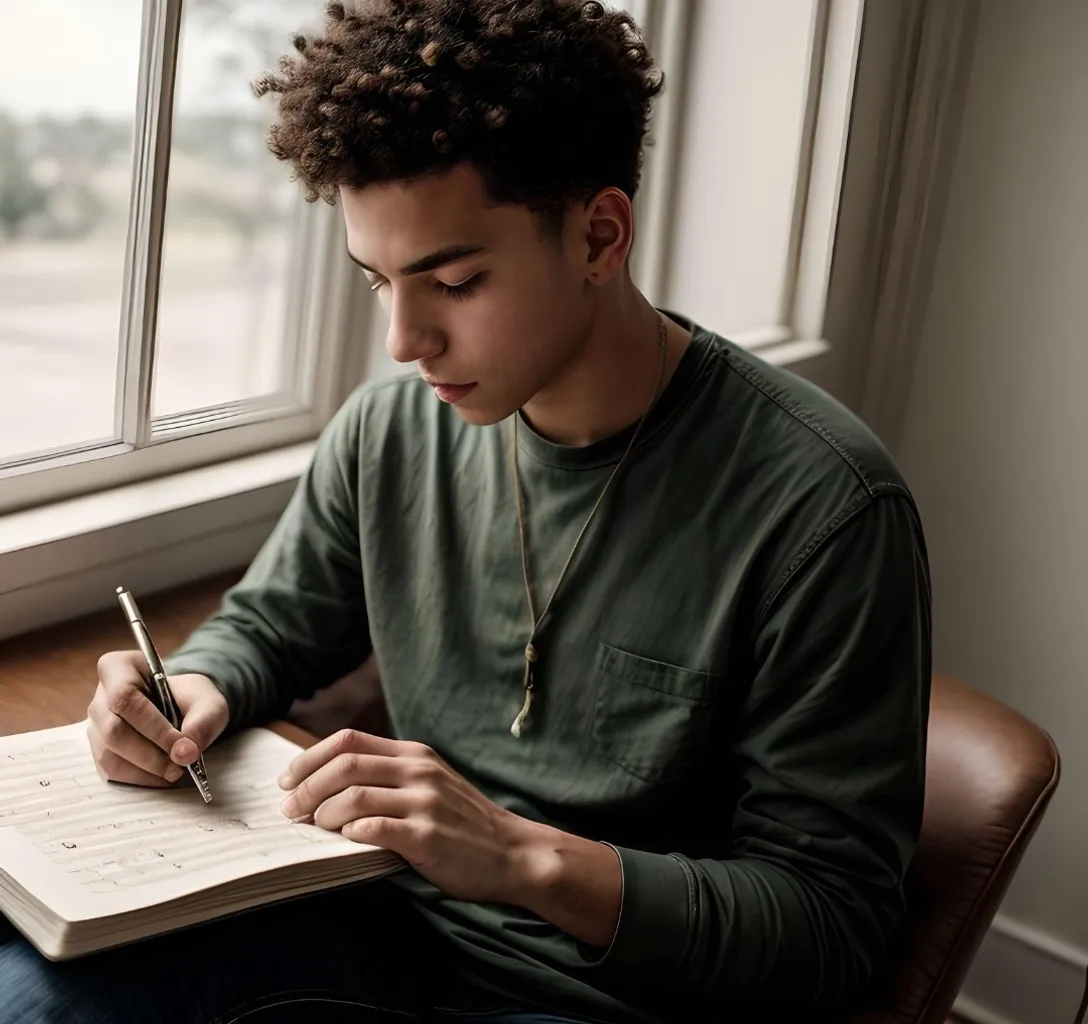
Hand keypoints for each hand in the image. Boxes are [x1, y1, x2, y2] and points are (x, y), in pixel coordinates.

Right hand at [87, 650, 228, 787]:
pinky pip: (110, 770)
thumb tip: (184, 754)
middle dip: (150, 754)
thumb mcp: (209, 702)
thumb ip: (203, 723)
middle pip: (113, 731)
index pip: (124, 698)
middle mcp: (100, 696)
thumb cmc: (192, 698)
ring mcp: (96, 724)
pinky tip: (161, 776)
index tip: (182, 745)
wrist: (184, 707)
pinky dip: (139, 778)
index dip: (153, 726)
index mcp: (119, 668)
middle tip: (181, 765)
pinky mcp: (99, 749)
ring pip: (109, 755)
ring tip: (175, 771)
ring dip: (145, 770)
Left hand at [277, 729, 531, 903]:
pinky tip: (347, 842)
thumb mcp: (429, 782)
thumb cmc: (462, 821)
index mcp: (414, 754)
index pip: (349, 741)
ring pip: (354, 796)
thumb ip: (389, 775)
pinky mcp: (427, 836)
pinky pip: (376, 829)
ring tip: (317, 828)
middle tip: (290, 810)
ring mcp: (424, 802)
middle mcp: (418, 771)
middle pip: (345, 765)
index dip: (309, 758)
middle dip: (306, 788)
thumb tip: (328, 780)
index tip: (287, 781)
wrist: (511, 851)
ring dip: (324, 814)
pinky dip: (352, 834)